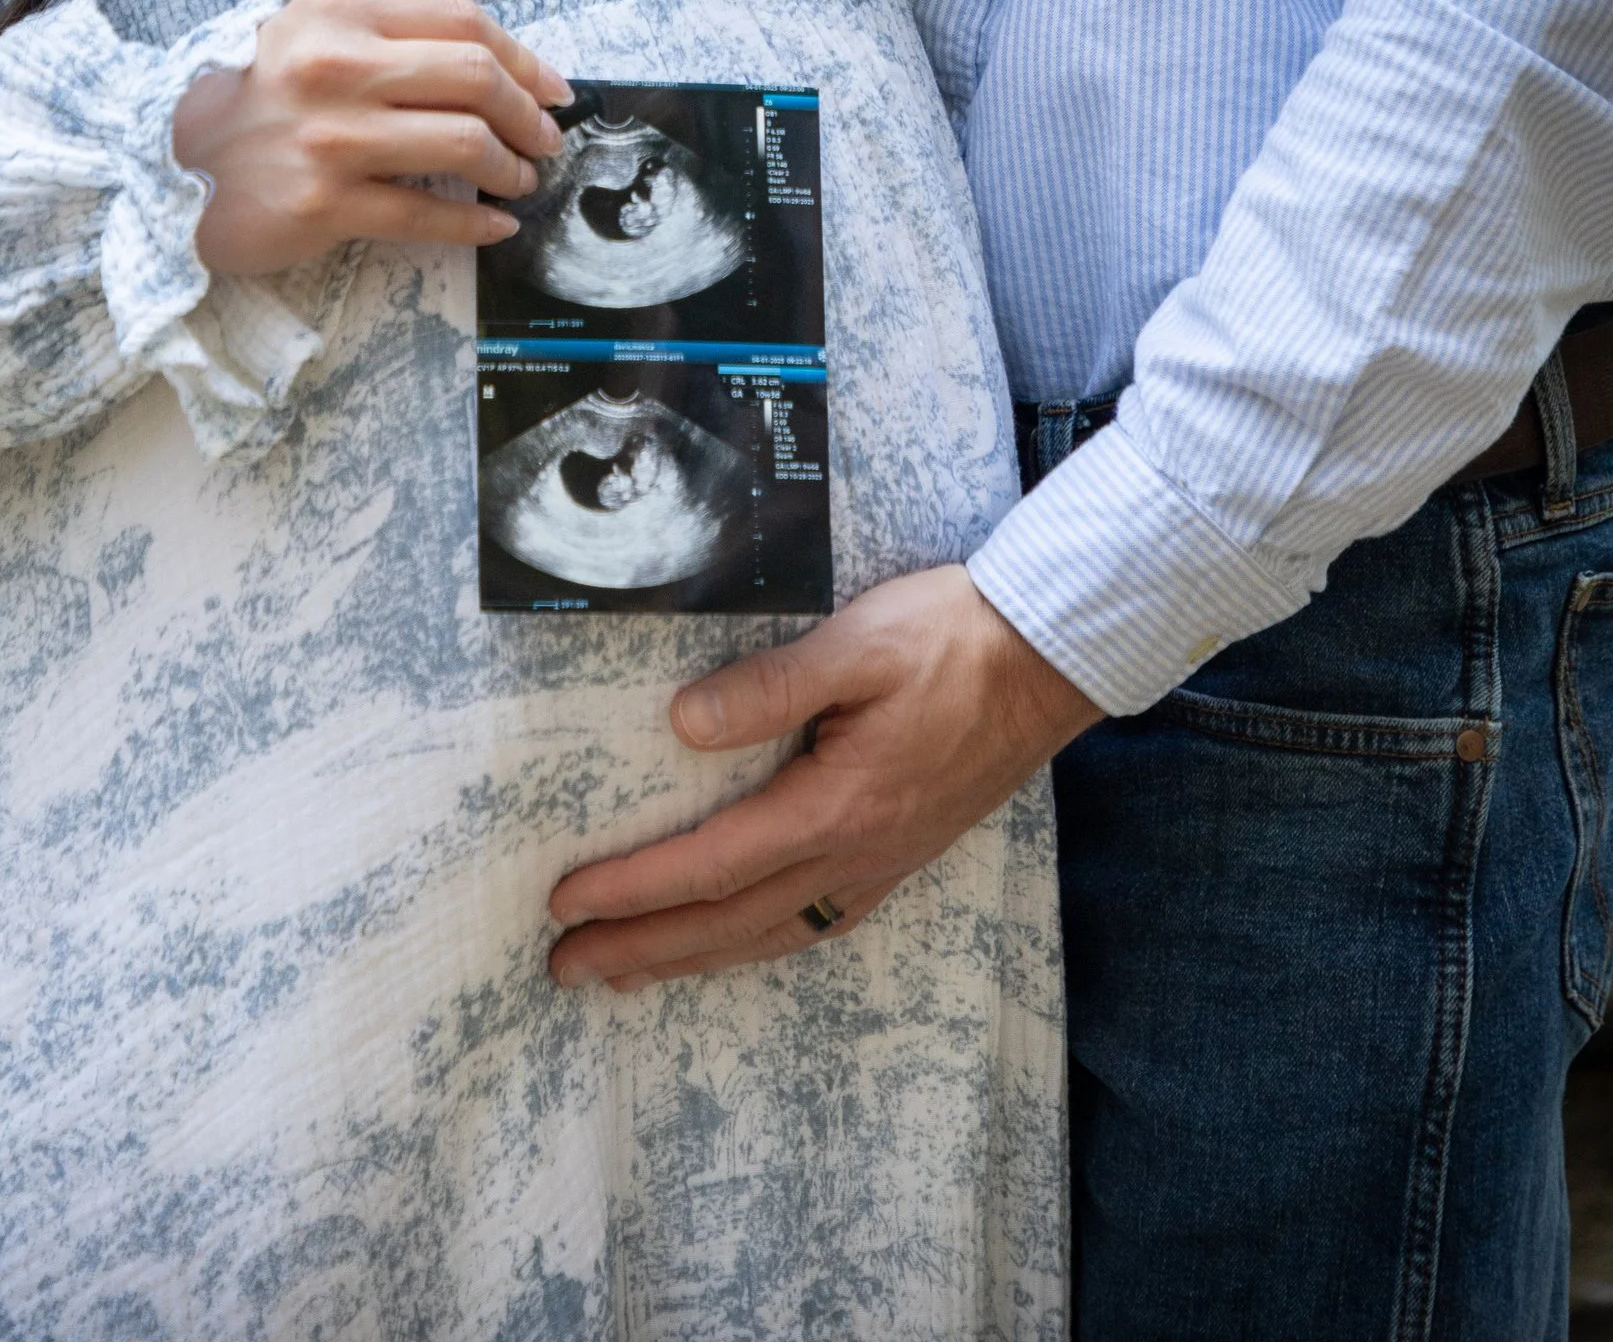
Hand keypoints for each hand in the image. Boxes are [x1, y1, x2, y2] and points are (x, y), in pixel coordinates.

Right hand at [172, 0, 573, 276]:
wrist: (164, 167)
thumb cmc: (247, 102)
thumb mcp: (303, 36)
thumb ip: (382, 36)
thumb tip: (490, 67)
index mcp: (337, 10)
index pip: (461, 20)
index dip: (524, 56)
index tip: (553, 88)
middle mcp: (335, 65)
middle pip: (475, 78)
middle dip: (528, 114)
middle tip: (545, 141)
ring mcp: (330, 137)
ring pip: (462, 144)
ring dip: (511, 168)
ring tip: (521, 181)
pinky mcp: (324, 203)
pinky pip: (426, 214)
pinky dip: (475, 223)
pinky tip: (495, 227)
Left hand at [546, 564, 1103, 990]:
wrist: (1048, 657)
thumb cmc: (952, 639)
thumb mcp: (857, 644)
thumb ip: (769, 687)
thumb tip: (681, 725)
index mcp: (837, 808)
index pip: (710, 864)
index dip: (631, 888)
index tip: (564, 902)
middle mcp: (858, 854)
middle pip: (729, 921)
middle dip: (642, 947)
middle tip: (564, 968)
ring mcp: (884, 862)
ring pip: (771, 932)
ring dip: (693, 957)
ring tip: (628, 973)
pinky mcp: (902, 853)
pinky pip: (815, 921)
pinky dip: (758, 941)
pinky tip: (734, 942)